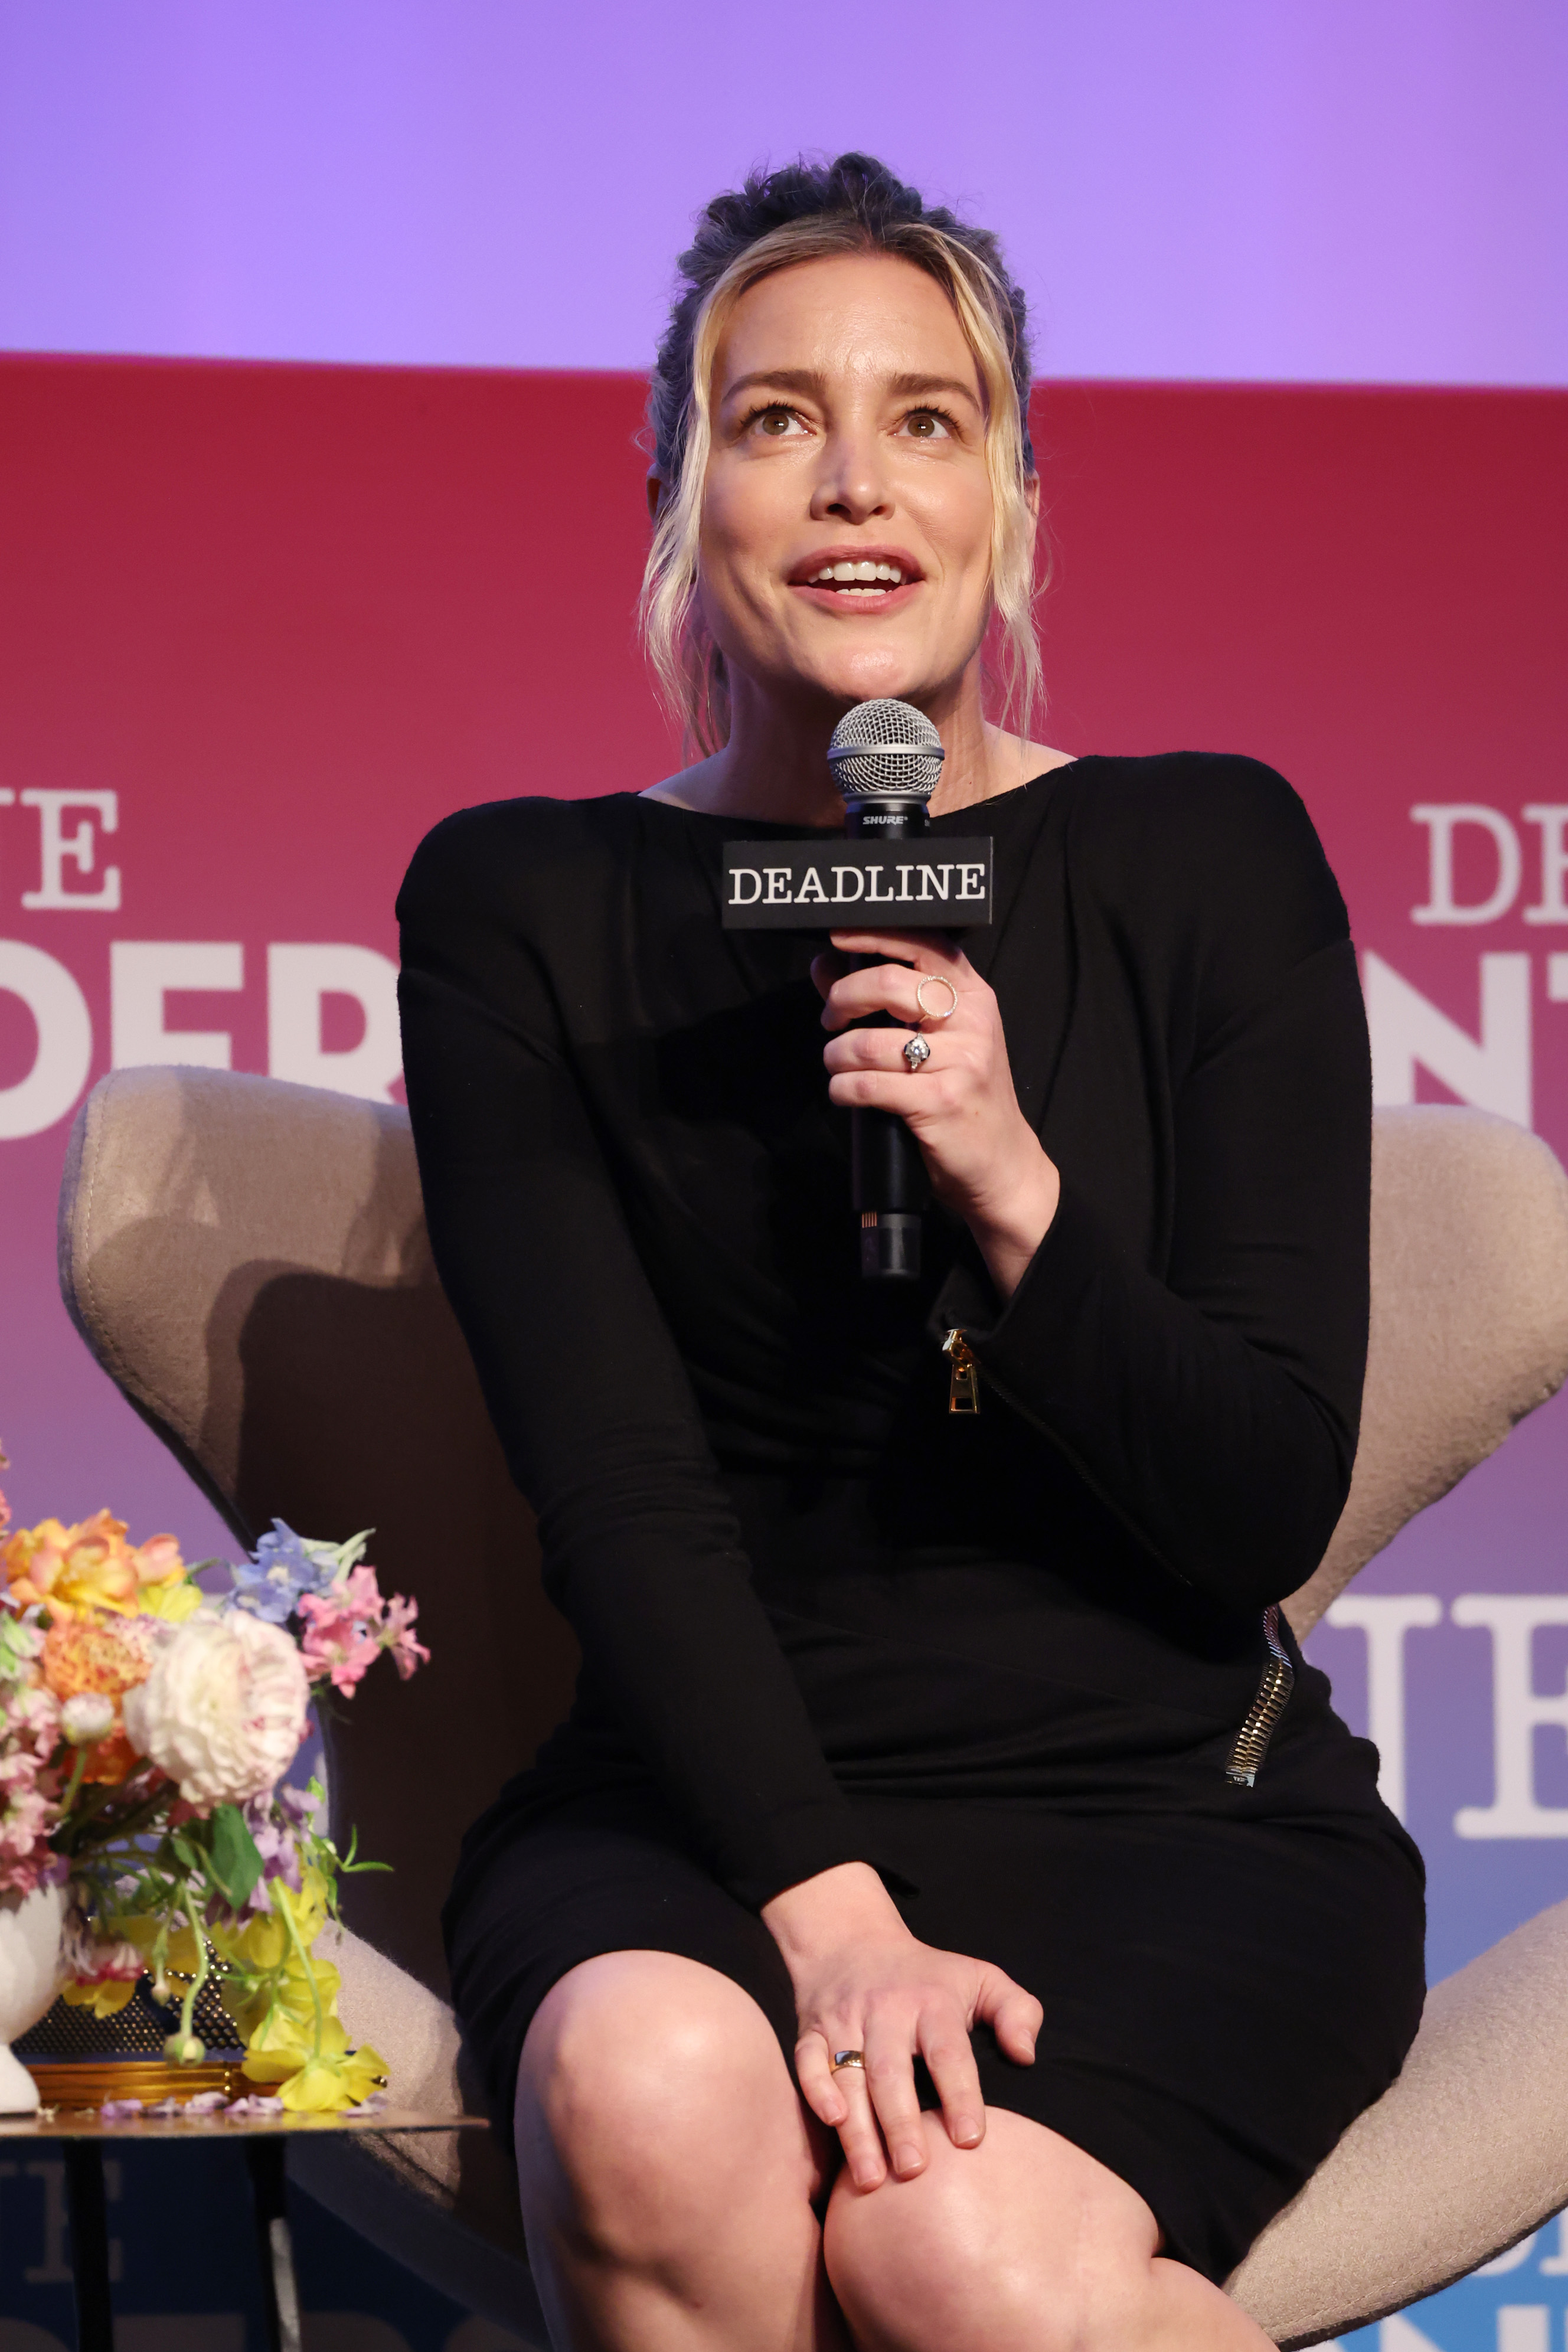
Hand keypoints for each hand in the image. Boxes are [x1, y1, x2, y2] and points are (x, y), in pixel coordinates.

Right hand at [762, 1861, 1041, 2190]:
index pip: (948, 2052)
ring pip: (848, 2076)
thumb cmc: (928, 1976)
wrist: (851, 1940)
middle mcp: (886, 2011)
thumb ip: (1017, 2012)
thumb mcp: (980, 1978)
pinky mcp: (811, 2031)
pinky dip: (816, 2091)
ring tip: (872, 2179)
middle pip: (892, 2070)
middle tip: (914, 2171)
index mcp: (932, 2003)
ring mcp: (845, 2020)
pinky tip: (832, 2123)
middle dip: (901, 2123)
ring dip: (859, 2129)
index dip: (960, 2095)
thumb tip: (1026, 2056)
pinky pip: (807, 2062)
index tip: (971, 2140)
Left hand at [812, 930, 1060, 1299]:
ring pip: (869, 1041)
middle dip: (842, 999)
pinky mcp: (941, 1102)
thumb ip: (884, 1000)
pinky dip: (843, 1088)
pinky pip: (868, 1084)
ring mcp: (961, 1062)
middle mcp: (972, 1022)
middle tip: (830, 1019)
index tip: (836, 938)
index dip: (873, 935)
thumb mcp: (939, 1040)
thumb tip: (827, 965)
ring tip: (837, 1066)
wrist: (1003, 1164)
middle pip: (887, 983)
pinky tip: (845, 1093)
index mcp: (974, 997)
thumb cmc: (964, 1097)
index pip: (922, 943)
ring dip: (836, 1055)